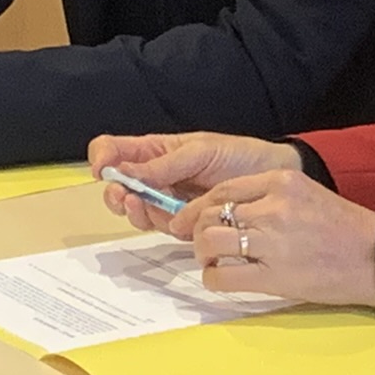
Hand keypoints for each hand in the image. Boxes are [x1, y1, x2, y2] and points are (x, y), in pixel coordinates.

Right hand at [88, 132, 300, 233]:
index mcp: (156, 150)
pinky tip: (164, 215)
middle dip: (114, 191)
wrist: (271, 177)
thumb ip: (166, 163)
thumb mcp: (202, 151)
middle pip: (118, 185)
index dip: (102, 157)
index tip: (104, 168)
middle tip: (122, 194)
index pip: (115, 150)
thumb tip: (128, 173)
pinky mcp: (181, 222)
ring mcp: (167, 200)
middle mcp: (155, 176)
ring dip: (131, 209)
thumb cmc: (239, 155)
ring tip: (137, 203)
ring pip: (135, 209)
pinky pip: (159, 225)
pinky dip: (155, 222)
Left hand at [181, 169, 374, 309]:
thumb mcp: (307, 193)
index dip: (198, 207)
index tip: (190, 219)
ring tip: (213, 260)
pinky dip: (213, 278)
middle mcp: (273, 207)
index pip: (222, 189)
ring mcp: (272, 242)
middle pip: (210, 215)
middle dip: (198, 231)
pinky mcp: (273, 276)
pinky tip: (222, 278)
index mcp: (281, 182)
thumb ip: (269, 197)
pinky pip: (222, 276)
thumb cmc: (344, 227)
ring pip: (210, 242)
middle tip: (204, 244)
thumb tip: (228, 211)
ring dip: (203, 254)